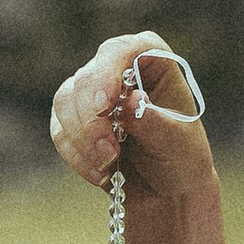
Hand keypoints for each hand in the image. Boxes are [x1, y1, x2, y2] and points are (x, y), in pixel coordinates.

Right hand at [47, 30, 212, 200]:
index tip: (104, 105)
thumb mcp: (177, 142)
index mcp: (152, 61)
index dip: (107, 73)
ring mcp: (93, 93)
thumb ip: (154, 122)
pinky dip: (77, 155)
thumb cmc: (182, 158)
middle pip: (86, 79)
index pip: (120, 50)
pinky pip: (60, 131)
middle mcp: (118, 69)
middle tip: (109, 153)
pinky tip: (101, 175)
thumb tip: (133, 100)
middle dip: (92, 120)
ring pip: (64, 102)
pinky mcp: (76, 120)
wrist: (169, 193)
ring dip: (82, 139)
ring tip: (108, 166)